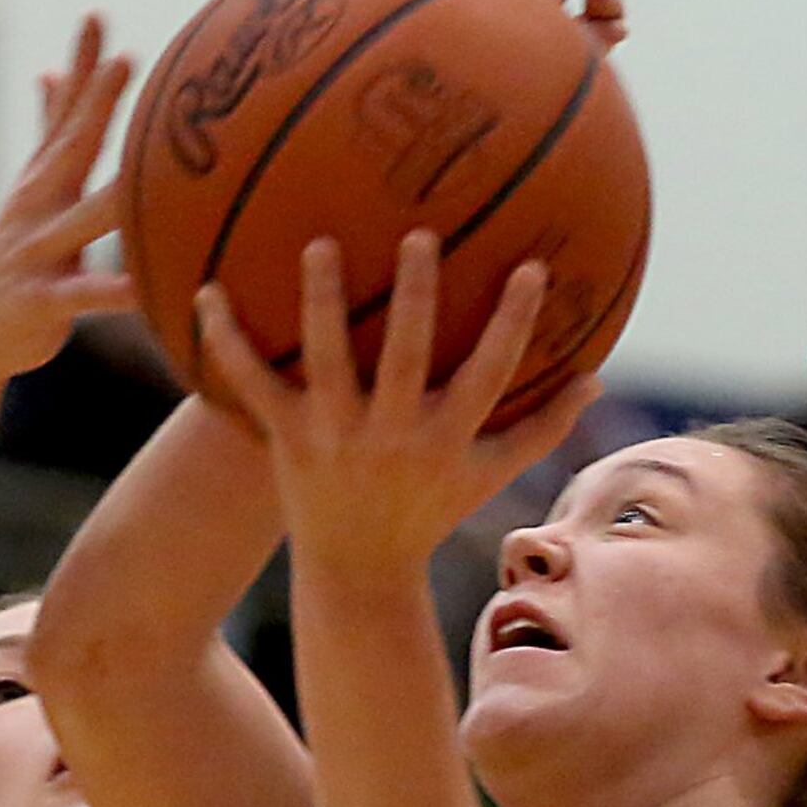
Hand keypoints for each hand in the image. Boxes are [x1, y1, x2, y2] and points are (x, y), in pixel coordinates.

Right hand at [0, 16, 135, 397]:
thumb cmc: (15, 258)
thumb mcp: (29, 191)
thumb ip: (46, 132)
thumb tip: (52, 71)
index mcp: (41, 180)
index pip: (63, 114)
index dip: (81, 67)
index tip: (98, 17)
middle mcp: (36, 207)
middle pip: (70, 149)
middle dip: (97, 103)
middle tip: (126, 58)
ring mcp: (37, 253)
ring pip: (82, 221)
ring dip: (114, 200)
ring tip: (150, 174)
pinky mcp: (44, 303)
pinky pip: (86, 297)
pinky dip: (116, 294)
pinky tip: (149, 292)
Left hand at [196, 232, 598, 584]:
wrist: (357, 571)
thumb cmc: (429, 512)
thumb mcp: (490, 477)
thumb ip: (543, 428)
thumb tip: (597, 377)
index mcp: (446, 439)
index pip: (490, 374)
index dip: (512, 324)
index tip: (530, 268)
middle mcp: (393, 435)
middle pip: (408, 359)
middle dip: (416, 298)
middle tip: (419, 235)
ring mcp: (336, 435)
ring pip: (328, 362)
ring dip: (321, 304)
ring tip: (318, 245)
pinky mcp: (287, 438)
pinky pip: (253, 384)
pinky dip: (227, 343)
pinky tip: (209, 292)